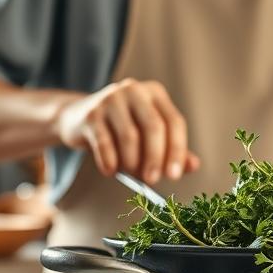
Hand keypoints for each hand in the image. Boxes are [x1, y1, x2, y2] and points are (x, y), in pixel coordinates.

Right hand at [56, 78, 200, 183]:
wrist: (78, 118)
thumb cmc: (121, 128)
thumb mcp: (148, 134)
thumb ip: (172, 149)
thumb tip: (194, 166)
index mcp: (155, 94)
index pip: (174, 121)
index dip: (177, 150)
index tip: (174, 175)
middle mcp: (135, 91)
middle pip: (153, 127)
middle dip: (155, 158)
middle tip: (152, 181)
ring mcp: (111, 99)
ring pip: (129, 136)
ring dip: (132, 162)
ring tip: (131, 174)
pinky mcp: (91, 114)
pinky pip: (104, 142)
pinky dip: (110, 161)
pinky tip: (111, 172)